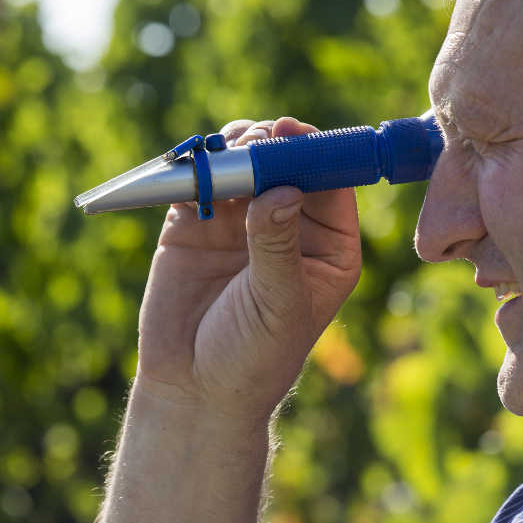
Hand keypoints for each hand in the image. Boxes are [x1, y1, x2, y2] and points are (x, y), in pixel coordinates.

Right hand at [136, 117, 361, 424]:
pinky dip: (193, 166)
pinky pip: (197, 181)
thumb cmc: (253, 358)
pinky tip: (191, 165)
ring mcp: (239, 221)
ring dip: (232, 148)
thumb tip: (281, 187)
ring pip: (241, 163)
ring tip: (223, 152)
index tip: (288, 132)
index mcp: (328, 247)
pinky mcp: (194, 223)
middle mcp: (287, 225)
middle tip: (250, 142)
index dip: (313, 151)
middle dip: (269, 144)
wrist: (192, 389)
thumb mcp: (277, 304)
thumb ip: (277, 245)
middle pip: (285, 163)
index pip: (330, 183)